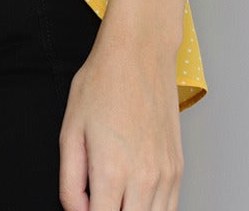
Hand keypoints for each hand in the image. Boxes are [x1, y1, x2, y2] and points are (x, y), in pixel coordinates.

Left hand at [57, 22, 183, 209]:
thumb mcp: (70, 129)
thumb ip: (70, 181)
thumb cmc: (103, 82)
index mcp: (112, 170)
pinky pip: (170, 209)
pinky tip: (135, 199)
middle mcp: (144, 179)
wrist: (140, 52)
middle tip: (97, 199)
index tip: (83, 206)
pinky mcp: (178, 168)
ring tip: (115, 197)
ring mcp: (166, 175)